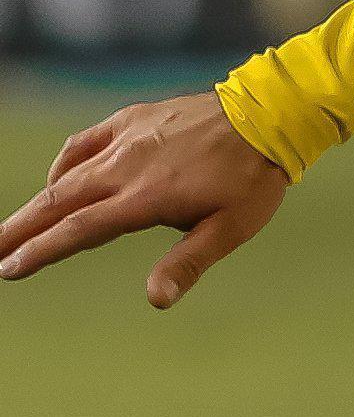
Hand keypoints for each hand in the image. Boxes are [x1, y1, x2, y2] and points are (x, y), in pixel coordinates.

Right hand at [0, 93, 288, 307]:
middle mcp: (125, 166)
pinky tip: (58, 180)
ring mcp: (125, 139)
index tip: (10, 269)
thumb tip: (156, 301)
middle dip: (19, 230)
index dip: (41, 251)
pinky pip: (84, 143)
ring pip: (66, 174)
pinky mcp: (131, 120)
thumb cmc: (253, 180)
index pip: (79, 230)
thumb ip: (188, 263)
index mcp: (145, 197)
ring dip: (37, 201)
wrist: (266, 115)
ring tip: (15, 226)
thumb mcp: (230, 230)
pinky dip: (64, 164)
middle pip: (58, 202)